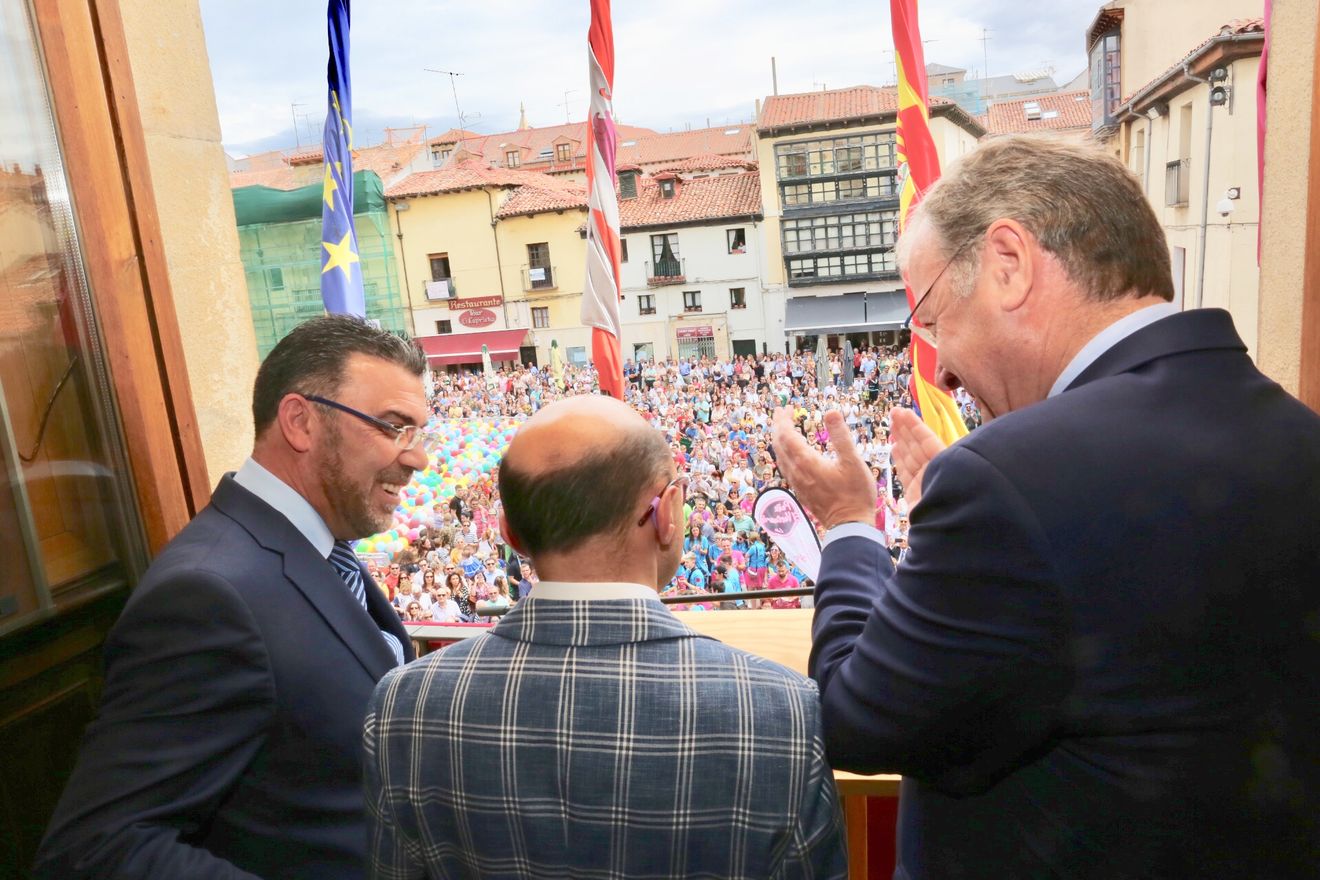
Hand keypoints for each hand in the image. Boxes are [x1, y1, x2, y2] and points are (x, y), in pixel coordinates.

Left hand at [771, 407, 874, 529]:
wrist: (850, 526)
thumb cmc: (855, 494)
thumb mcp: (853, 461)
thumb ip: (841, 435)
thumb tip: (831, 411)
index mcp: (806, 462)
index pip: (786, 435)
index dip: (784, 420)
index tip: (787, 408)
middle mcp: (797, 472)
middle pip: (779, 445)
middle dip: (778, 426)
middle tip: (781, 412)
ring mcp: (797, 483)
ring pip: (780, 457)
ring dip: (779, 440)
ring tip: (783, 428)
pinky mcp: (801, 491)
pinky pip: (785, 468)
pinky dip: (784, 454)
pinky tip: (791, 454)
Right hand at [889, 408, 945, 506]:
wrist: (947, 535)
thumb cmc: (953, 503)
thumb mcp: (949, 474)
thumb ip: (936, 459)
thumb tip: (925, 444)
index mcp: (946, 463)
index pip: (927, 440)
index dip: (914, 425)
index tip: (901, 412)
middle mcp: (936, 471)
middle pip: (918, 446)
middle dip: (906, 429)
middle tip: (893, 413)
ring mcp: (925, 482)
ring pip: (911, 457)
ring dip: (901, 440)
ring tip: (892, 425)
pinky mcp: (916, 494)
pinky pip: (906, 472)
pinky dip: (900, 459)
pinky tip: (894, 448)